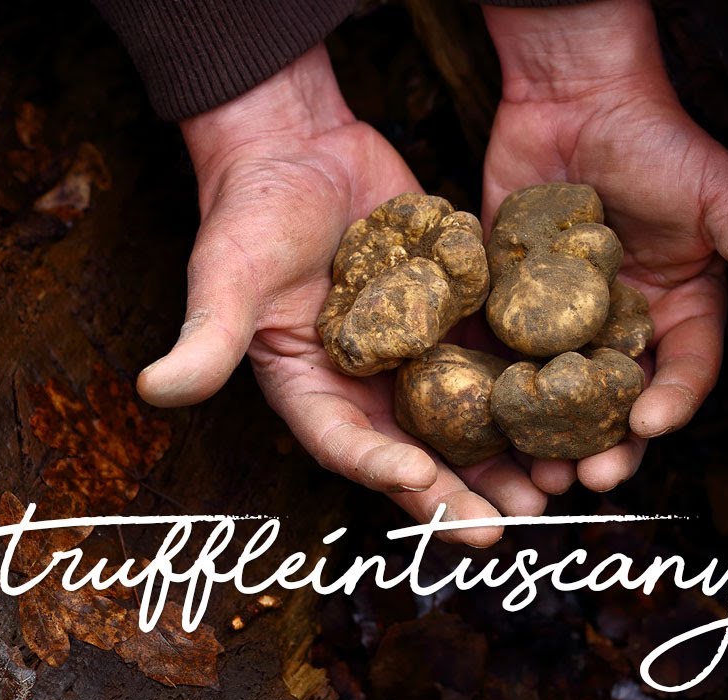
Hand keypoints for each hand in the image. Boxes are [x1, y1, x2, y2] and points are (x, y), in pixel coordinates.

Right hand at [137, 46, 545, 545]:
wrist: (301, 148)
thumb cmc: (251, 211)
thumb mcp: (225, 275)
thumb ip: (207, 338)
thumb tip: (156, 391)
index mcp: (313, 391)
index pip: (348, 444)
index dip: (382, 468)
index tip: (420, 481)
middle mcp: (370, 386)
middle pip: (420, 450)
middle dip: (463, 491)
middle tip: (510, 523)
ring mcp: (417, 354)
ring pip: (468, 417)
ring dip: (508, 454)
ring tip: (554, 486)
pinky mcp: (455, 317)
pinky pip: (494, 358)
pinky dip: (528, 384)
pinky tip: (570, 403)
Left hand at [483, 0, 727, 493]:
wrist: (574, 93)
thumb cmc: (658, 138)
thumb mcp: (721, 195)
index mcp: (681, 309)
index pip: (683, 371)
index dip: (670, 403)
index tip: (648, 424)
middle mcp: (625, 325)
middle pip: (617, 400)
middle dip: (607, 444)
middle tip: (588, 478)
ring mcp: (565, 319)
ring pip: (558, 394)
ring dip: (549, 437)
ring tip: (537, 471)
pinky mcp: (512, 304)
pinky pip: (504, 355)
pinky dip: (497, 391)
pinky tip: (484, 422)